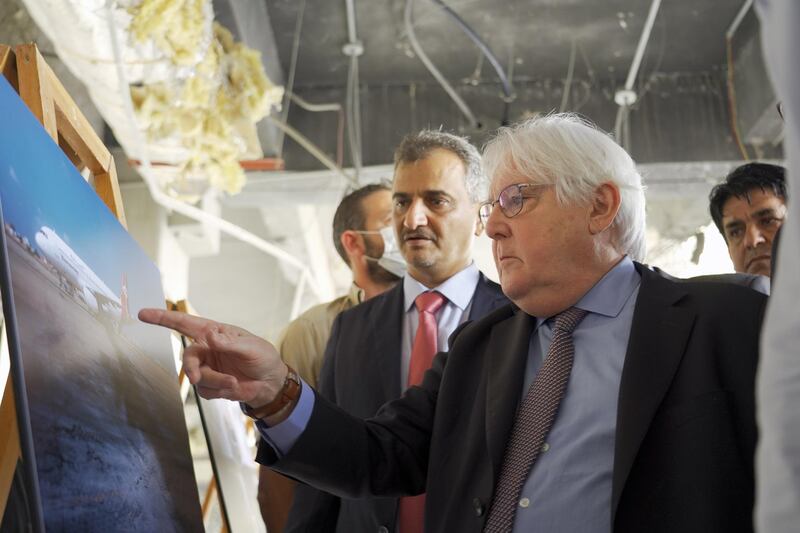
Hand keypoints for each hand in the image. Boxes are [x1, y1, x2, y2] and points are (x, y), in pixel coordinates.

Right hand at [138, 308, 286, 406]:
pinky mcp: (210, 386)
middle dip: (191, 369)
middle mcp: (207, 350)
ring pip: (198, 378)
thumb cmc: (263, 358)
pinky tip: (235, 387)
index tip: (143, 314)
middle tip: (197, 378)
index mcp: (214, 333)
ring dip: (216, 382)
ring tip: (235, 382)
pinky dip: (220, 392)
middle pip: (188, 358)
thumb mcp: (251, 348)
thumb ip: (229, 343)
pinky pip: (205, 392)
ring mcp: (207, 368)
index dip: (163, 318)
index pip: (184, 324)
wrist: (271, 383)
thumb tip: (209, 335)